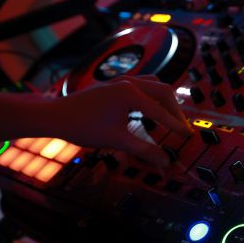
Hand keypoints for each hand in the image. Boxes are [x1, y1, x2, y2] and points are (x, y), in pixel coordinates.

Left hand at [49, 75, 191, 166]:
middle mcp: (129, 82)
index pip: (161, 111)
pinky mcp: (115, 84)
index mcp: (130, 93)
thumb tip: (165, 161)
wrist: (55, 116)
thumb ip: (144, 150)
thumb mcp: (117, 140)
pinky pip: (142, 86)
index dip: (176, 126)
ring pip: (154, 85)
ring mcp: (121, 81)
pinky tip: (150, 110)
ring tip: (169, 118)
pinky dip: (152, 97)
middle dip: (175, 110)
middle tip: (181, 128)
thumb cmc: (83, 126)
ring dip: (164, 100)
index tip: (188, 136)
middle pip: (164, 91)